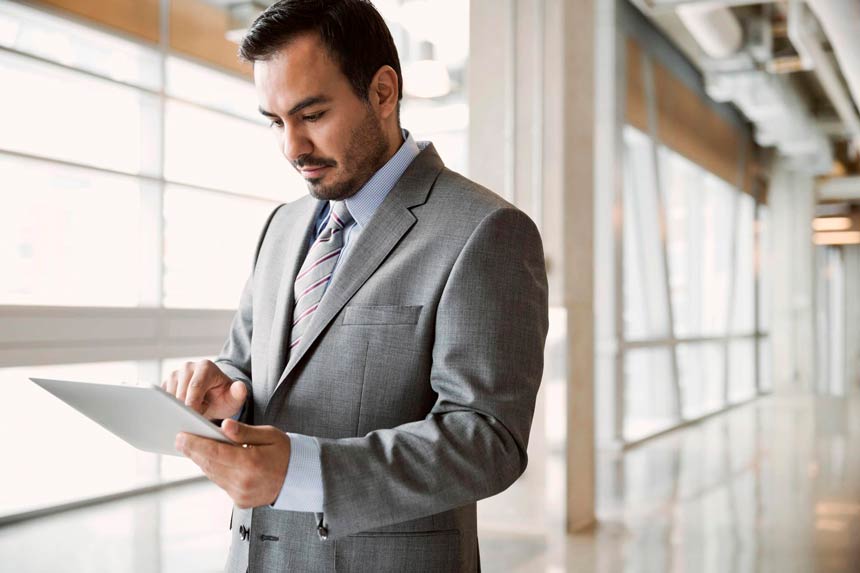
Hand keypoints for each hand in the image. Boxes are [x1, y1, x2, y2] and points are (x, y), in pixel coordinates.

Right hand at [161, 359, 247, 419]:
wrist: (214, 399)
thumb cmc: (224, 398)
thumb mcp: (234, 399)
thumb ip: (239, 393)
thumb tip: (240, 387)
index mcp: (205, 367)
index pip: (195, 386)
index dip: (194, 403)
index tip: (196, 416)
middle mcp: (188, 367)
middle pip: (180, 393)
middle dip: (186, 409)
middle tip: (197, 418)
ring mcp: (175, 375)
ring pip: (168, 398)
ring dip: (178, 409)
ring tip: (194, 411)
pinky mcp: (165, 384)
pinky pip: (161, 400)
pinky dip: (169, 409)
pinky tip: (182, 412)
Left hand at [175, 419, 290, 508]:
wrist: (299, 478)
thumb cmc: (285, 452)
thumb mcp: (269, 434)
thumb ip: (244, 432)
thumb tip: (225, 426)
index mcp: (251, 463)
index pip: (215, 452)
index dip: (196, 444)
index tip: (181, 437)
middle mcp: (244, 482)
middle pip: (210, 465)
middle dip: (194, 451)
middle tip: (180, 440)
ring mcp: (241, 494)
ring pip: (213, 475)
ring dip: (202, 461)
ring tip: (192, 448)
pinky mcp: (240, 501)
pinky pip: (221, 483)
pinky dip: (214, 471)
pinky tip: (210, 460)